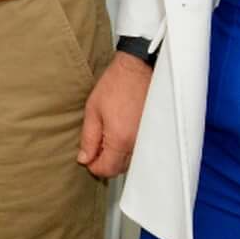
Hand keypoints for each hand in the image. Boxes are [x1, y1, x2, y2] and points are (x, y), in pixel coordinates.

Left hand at [80, 54, 150, 177]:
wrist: (139, 68)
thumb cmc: (116, 85)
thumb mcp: (93, 111)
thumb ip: (88, 138)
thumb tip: (84, 159)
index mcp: (120, 140)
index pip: (107, 170)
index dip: (94, 166)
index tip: (87, 157)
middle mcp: (137, 143)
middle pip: (120, 168)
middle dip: (105, 162)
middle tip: (95, 146)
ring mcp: (149, 138)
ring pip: (130, 160)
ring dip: (117, 154)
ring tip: (107, 135)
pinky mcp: (155, 132)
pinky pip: (140, 149)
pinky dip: (128, 146)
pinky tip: (121, 131)